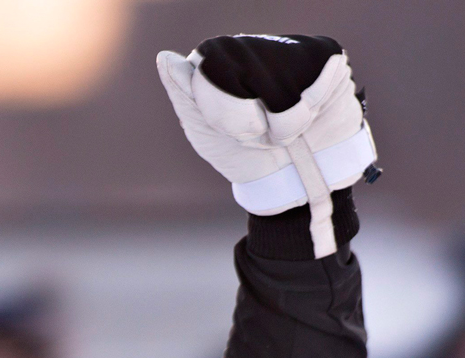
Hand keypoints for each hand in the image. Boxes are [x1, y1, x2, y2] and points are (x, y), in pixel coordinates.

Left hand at [157, 34, 377, 256]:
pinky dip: (310, 105)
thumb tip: (164, 57)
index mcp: (219, 63)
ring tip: (284, 131)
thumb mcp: (204, 129)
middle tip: (258, 136)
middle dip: (249, 114)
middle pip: (244, 66)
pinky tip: (310, 115)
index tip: (230, 132)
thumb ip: (184, 93)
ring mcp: (288, 48)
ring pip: (279, 74)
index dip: (222, 104)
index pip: (211, 62)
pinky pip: (314, 72)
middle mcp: (252, 48)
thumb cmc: (244, 155)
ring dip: (282, 116)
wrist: (296, 179)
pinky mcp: (323, 54)